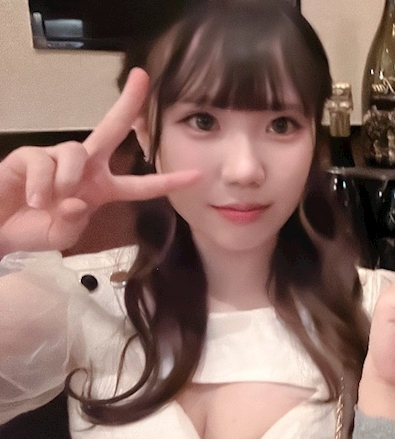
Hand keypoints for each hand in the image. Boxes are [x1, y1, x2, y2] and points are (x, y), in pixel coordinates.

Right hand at [0, 69, 198, 255]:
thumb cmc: (34, 229)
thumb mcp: (63, 234)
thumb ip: (75, 221)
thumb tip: (76, 200)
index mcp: (102, 188)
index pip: (140, 184)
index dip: (167, 181)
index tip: (196, 175)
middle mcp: (84, 167)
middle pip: (110, 129)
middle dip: (127, 103)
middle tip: (142, 78)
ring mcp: (57, 158)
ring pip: (77, 153)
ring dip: (67, 179)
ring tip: (49, 201)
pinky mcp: (29, 156)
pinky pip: (43, 162)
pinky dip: (41, 184)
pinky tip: (33, 198)